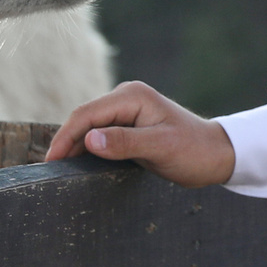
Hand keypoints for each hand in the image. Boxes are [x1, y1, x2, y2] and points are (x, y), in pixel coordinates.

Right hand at [45, 81, 236, 186]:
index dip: (66, 137)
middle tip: (50, 170)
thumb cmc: (194, 151)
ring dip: (75, 146)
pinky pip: (100, 134)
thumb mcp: (160, 148)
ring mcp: (126, 111)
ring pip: (89, 127)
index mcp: (132, 96)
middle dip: (66, 142)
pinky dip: (88, 149)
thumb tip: (89, 140)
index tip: (52, 160)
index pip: (87, 114)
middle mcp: (126, 97)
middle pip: (84, 119)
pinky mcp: (128, 125)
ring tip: (59, 170)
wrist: (217, 155)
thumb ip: (125, 143)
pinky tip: (79, 164)